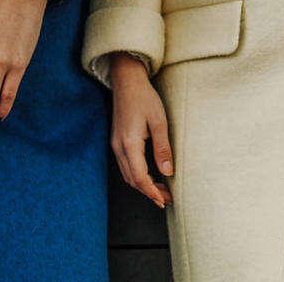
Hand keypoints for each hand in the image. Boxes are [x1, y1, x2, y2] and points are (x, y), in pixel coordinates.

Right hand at [109, 53, 173, 207]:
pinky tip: (150, 175)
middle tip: (168, 198)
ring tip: (162, 189)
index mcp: (129, 144)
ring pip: (128, 174)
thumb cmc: (145, 98)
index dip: (152, 192)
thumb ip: (163, 148)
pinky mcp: (117, 141)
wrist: (127, 81)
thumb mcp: (159, 122)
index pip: (139, 177)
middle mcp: (118, 147)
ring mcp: (115, 145)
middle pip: (132, 180)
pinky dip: (137, 175)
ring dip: (143, 185)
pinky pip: (126, 165)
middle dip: (149, 192)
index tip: (164, 201)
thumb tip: (167, 173)